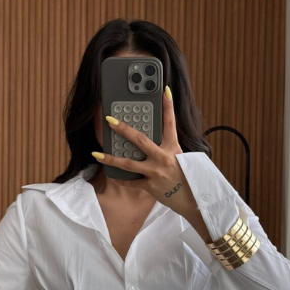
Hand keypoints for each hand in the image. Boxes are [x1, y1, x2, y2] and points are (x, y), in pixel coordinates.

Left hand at [91, 86, 196, 216]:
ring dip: (110, 159)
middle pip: (140, 140)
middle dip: (123, 129)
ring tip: (96, 154)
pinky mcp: (151, 186)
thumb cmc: (186, 177)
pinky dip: (121, 178)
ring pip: (128, 164)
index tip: (164, 89)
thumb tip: (149, 141)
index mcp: (173, 147)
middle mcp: (164, 157)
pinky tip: (111, 174)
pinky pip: (131, 182)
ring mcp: (156, 172)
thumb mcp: (181, 158)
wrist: (193, 200)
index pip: (170, 122)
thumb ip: (167, 148)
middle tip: (110, 119)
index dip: (168, 105)